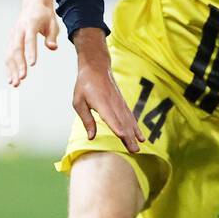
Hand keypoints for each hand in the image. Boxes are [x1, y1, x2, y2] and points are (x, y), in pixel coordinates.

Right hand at [5, 0, 59, 86]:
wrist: (33, 3)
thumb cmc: (44, 14)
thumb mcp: (53, 23)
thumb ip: (52, 36)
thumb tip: (52, 48)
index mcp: (30, 23)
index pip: (30, 39)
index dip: (30, 51)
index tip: (32, 64)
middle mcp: (19, 29)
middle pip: (16, 48)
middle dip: (19, 64)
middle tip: (22, 78)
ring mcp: (13, 35)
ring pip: (10, 53)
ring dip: (11, 69)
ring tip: (15, 84)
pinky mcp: (11, 40)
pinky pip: (8, 54)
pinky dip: (9, 67)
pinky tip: (11, 79)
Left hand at [70, 29, 143, 153]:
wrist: (96, 66)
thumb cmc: (84, 85)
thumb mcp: (78, 102)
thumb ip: (86, 120)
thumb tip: (91, 137)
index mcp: (100, 102)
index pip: (109, 116)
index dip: (116, 126)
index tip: (122, 136)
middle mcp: (113, 103)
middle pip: (122, 122)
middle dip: (128, 137)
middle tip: (134, 151)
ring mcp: (119, 102)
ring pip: (128, 120)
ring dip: (134, 134)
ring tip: (139, 147)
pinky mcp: (122, 103)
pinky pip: (130, 117)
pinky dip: (135, 127)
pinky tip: (140, 136)